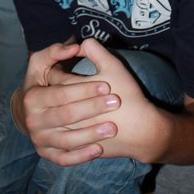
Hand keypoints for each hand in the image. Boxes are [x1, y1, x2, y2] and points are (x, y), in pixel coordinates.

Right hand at [13, 42, 119, 165]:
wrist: (31, 112)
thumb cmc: (43, 84)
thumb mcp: (42, 64)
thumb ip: (55, 51)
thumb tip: (74, 46)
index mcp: (32, 97)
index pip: (61, 93)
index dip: (84, 89)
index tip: (106, 85)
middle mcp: (32, 121)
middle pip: (66, 115)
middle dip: (92, 108)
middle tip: (115, 103)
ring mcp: (39, 139)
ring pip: (67, 140)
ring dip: (91, 134)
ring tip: (112, 127)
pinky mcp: (46, 154)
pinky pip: (64, 158)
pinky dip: (81, 156)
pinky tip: (98, 149)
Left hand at [56, 39, 161, 161]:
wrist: (142, 131)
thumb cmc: (127, 97)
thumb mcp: (113, 66)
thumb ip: (94, 50)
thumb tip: (80, 43)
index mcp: (70, 92)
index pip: (53, 78)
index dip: (56, 71)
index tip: (63, 68)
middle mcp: (63, 116)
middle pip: (51, 100)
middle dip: (56, 90)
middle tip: (63, 83)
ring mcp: (68, 135)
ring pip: (54, 121)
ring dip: (58, 111)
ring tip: (68, 103)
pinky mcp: (75, 149)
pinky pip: (61, 142)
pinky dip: (64, 131)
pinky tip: (72, 125)